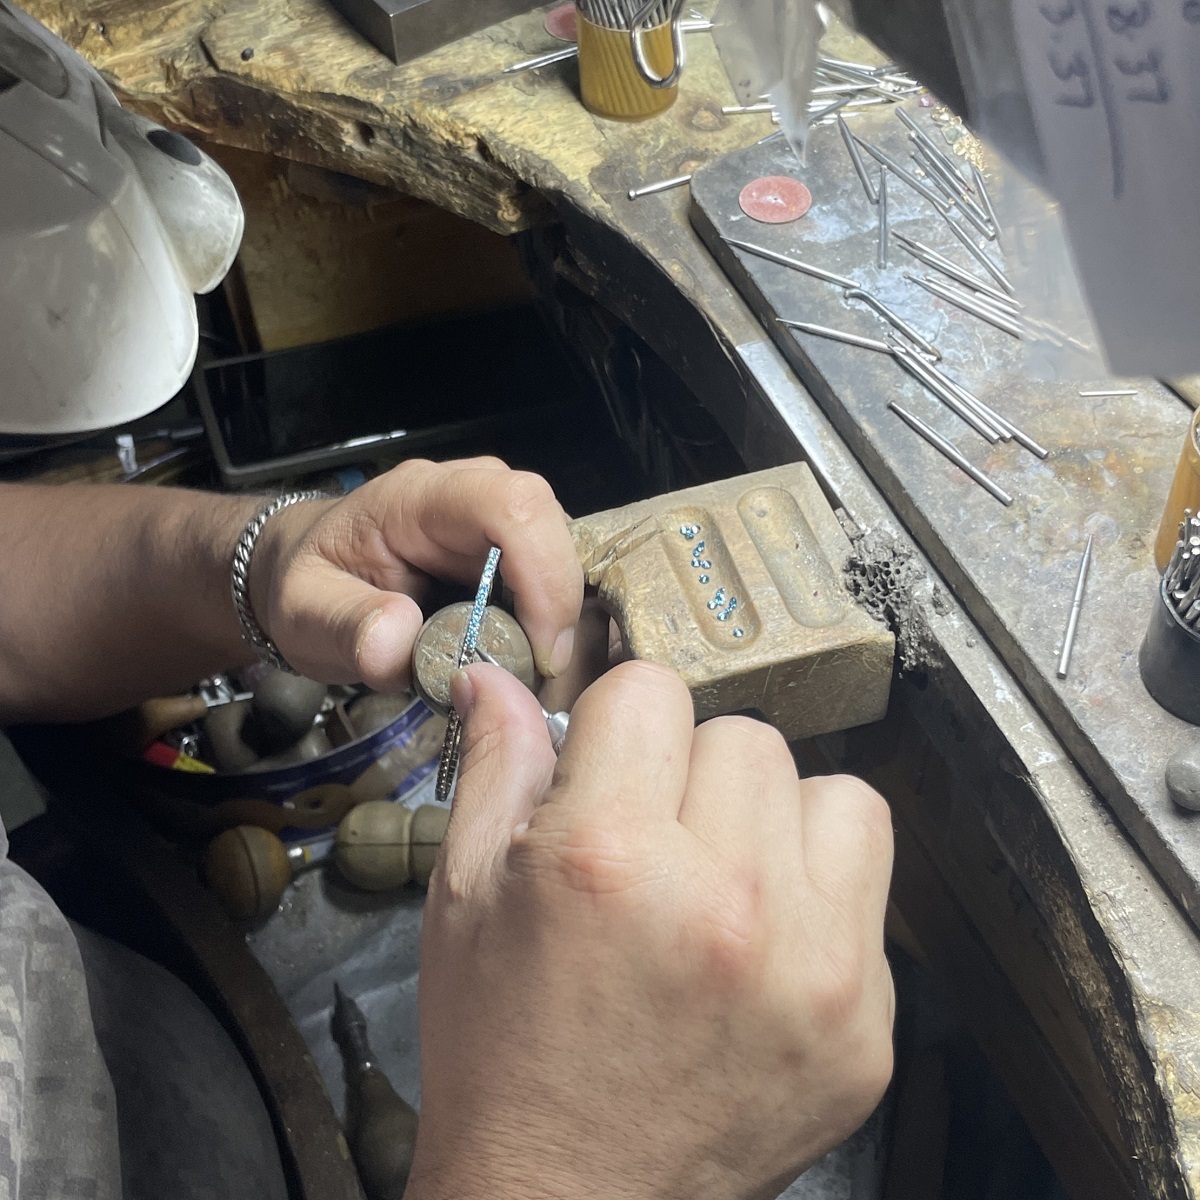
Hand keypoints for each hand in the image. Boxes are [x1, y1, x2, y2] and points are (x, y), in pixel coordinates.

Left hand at [247, 458, 582, 690]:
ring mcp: (495, 517)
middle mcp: (470, 492)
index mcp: (419, 498)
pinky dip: (551, 620)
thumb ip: (346, 627)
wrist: (312, 571)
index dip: (545, 575)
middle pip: (552, 528)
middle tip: (537, 674)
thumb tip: (400, 641)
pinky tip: (525, 655)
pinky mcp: (510, 547)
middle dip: (560, 605)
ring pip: (562, 553)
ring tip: (527, 669)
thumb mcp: (304, 614)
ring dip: (559, 616)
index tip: (541, 652)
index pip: (510, 506)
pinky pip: (552, 574)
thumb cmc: (309, 585)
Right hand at [410, 661, 894, 1199]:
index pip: (651, 690)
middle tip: (658, 837)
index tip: (610, 764)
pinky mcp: (863, 1020)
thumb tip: (495, 678)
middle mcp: (722, 901)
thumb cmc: (503, 1057)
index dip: (619, 724)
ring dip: (774, 818)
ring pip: (830, 790)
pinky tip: (763, 937)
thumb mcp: (464, 899)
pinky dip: (820, 888)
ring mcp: (810, 964)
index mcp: (607, 857)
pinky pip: (871, 881)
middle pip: (744, 735)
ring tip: (724, 878)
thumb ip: (496, 768)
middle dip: (692, 772)